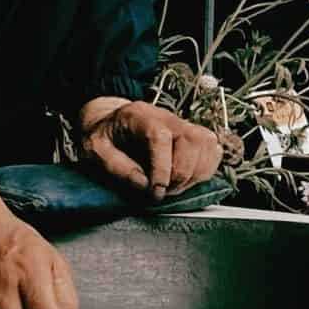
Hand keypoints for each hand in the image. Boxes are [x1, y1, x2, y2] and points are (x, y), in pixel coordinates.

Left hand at [78, 96, 222, 201]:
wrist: (115, 124)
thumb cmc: (105, 137)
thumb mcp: (95, 151)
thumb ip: (117, 168)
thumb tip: (144, 185)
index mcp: (140, 116)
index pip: (160, 137)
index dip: (161, 168)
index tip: (156, 191)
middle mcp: (167, 117)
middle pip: (190, 140)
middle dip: (180, 175)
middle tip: (163, 192)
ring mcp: (185, 125)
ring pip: (206, 146)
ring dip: (194, 175)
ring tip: (173, 187)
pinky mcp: (197, 136)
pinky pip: (214, 152)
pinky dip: (205, 171)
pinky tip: (187, 180)